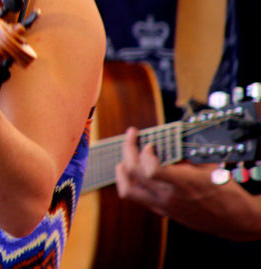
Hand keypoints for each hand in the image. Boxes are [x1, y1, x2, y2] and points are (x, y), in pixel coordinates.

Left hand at [115, 126, 260, 240]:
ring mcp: (163, 206)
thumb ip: (184, 158)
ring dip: (121, 170)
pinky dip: (130, 182)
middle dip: (128, 150)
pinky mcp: (162, 212)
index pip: (151, 169)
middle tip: (131, 137)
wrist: (235, 220)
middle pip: (133, 173)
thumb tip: (167, 146)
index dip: (145, 152)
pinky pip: (136, 197)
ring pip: (127, 190)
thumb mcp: (209, 168)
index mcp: (184, 184)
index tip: (149, 143)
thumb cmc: (227, 194)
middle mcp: (169, 197)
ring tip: (124, 157)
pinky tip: (134, 172)